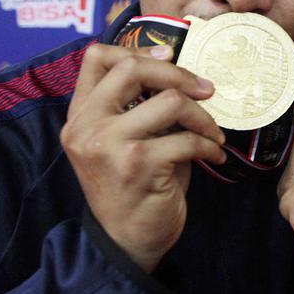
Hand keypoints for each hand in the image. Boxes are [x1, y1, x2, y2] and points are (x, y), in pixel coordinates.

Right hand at [61, 44, 225, 272]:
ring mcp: (109, 144)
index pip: (96, 58)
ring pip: (169, 102)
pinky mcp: (138, 165)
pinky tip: (213, 156)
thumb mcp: (122, 142)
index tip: (169, 56)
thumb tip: (177, 71)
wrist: (125, 243)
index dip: (137, 49)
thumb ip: (135, 108)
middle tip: (206, 90)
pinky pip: (186, 139)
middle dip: (178, 74)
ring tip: (213, 133)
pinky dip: (208, 145)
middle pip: (132, 68)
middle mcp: (87, 126)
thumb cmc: (131, 189)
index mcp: (80, 115)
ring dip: (202, 116)